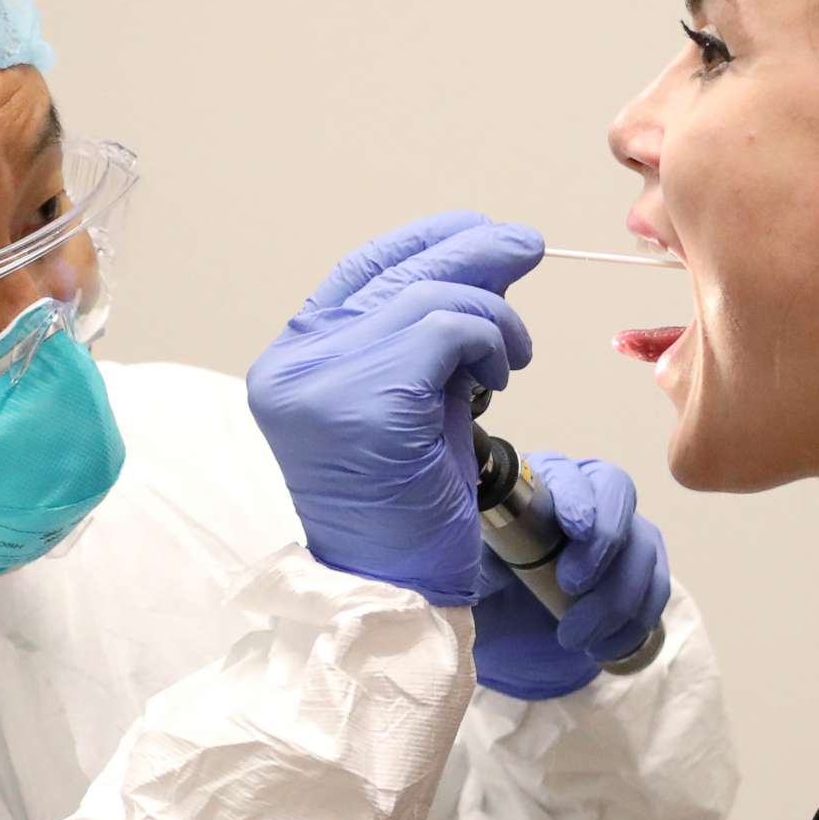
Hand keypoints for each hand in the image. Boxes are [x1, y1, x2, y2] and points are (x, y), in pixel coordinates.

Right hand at [248, 212, 543, 605]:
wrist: (394, 588)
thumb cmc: (406, 508)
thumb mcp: (413, 402)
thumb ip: (426, 340)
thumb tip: (484, 265)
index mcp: (292, 361)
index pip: (358, 270)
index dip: (422, 241)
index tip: (476, 231)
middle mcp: (295, 363)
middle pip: (396, 275)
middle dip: (473, 253)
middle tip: (526, 246)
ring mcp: (325, 380)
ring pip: (430, 298)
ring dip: (492, 318)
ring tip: (514, 356)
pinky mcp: (370, 400)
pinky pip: (447, 330)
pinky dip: (488, 341)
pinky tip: (502, 375)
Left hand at [473, 453, 670, 698]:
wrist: (516, 639)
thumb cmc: (490, 598)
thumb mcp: (471, 585)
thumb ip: (476, 568)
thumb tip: (490, 563)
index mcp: (539, 487)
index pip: (567, 473)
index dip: (576, 496)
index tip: (574, 528)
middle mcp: (586, 497)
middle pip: (617, 493)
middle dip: (604, 541)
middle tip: (572, 587)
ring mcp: (621, 531)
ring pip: (641, 546)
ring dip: (614, 597)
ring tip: (575, 638)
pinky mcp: (641, 567)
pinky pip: (657, 586)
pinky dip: (634, 621)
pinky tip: (602, 647)